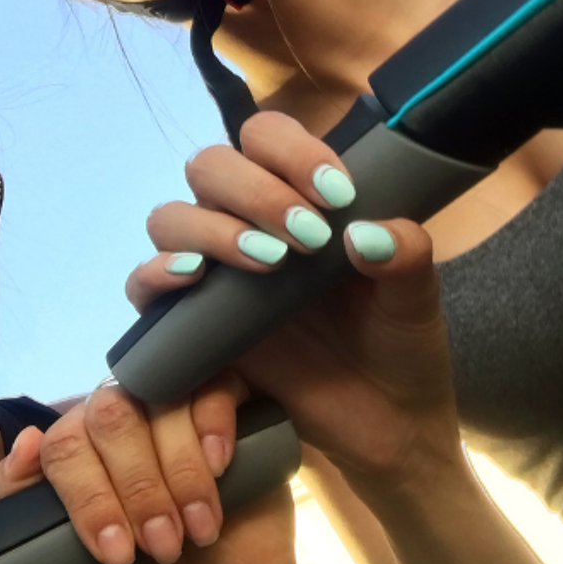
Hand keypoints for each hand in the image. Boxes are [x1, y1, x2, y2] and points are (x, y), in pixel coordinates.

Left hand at [0, 396, 312, 563]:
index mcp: (76, 445)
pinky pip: (210, 387)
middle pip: (109, 419)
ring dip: (181, 473)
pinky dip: (211, 426)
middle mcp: (118, 417)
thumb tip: (25, 445)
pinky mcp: (224, 399)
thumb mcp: (75, 558)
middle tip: (164, 547)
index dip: (88, 498)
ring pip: (158, 402)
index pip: (62, 446)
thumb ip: (27, 501)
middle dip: (138, 489)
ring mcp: (169, 404)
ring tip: (199, 530)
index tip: (116, 554)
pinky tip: (219, 466)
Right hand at [127, 111, 463, 493]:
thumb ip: (406, 257)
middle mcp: (247, 223)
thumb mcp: (418, 301)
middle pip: (209, 167)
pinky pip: (144, 286)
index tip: (337, 195)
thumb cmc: (401, 349)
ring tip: (269, 263)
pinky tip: (195, 279)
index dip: (291, 152)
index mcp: (300, 199)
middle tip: (308, 237)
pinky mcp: (191, 322)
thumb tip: (365, 231)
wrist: (386, 426)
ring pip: (171, 217)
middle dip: (254, 190)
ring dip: (211, 229)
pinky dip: (157, 273)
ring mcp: (215, 271)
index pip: (266, 137)